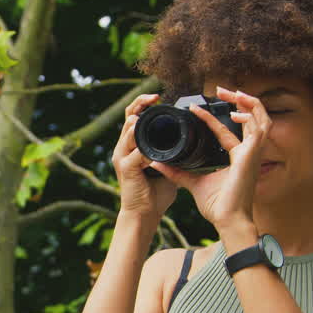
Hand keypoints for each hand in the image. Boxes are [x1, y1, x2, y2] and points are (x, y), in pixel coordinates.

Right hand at [112, 94, 177, 220]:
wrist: (145, 214)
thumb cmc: (155, 193)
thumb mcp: (166, 166)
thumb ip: (172, 153)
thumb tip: (190, 141)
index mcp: (132, 145)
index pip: (133, 116)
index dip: (143, 103)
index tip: (157, 97)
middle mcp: (123, 148)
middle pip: (128, 116)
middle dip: (141, 104)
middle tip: (155, 98)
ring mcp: (122, 157)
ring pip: (129, 131)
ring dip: (141, 123)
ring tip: (153, 117)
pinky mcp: (126, 168)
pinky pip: (135, 153)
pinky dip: (146, 148)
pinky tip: (157, 148)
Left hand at [148, 86, 270, 233]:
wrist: (228, 220)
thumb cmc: (217, 207)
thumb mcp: (193, 184)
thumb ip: (177, 172)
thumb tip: (157, 162)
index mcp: (238, 157)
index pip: (228, 130)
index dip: (214, 118)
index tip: (196, 108)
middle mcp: (249, 153)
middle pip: (253, 118)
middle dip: (242, 101)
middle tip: (223, 90)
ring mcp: (254, 153)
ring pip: (261, 119)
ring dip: (249, 103)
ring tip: (232, 92)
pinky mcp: (253, 155)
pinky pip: (256, 129)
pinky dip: (249, 116)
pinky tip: (235, 112)